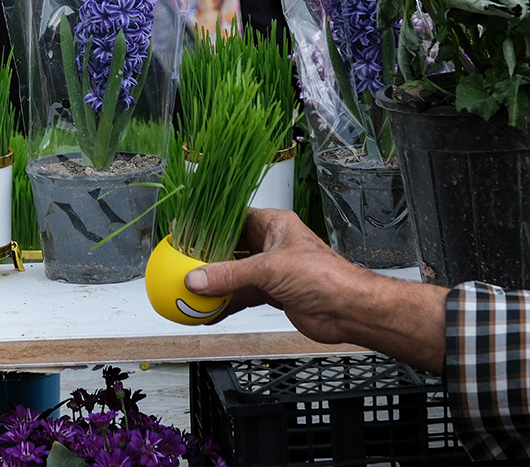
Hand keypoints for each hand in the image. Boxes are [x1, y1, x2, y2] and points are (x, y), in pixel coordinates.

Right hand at [185, 208, 448, 372]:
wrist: (349, 311)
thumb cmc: (324, 277)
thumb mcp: (270, 269)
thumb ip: (230, 275)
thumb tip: (196, 279)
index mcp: (274, 225)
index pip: (233, 218)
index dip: (208, 224)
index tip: (184, 230)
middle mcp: (271, 245)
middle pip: (230, 248)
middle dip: (207, 256)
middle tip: (180, 261)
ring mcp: (272, 270)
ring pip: (234, 274)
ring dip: (215, 283)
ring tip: (188, 288)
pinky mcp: (274, 293)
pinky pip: (242, 296)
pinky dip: (226, 303)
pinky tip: (208, 310)